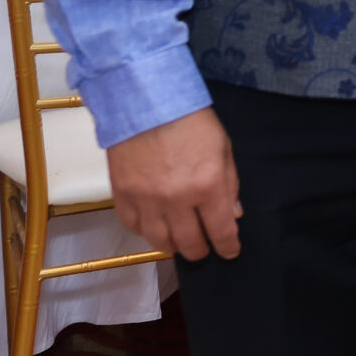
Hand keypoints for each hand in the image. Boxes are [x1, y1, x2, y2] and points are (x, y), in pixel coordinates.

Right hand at [104, 108, 241, 260]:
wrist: (145, 103)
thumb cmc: (191, 121)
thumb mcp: (223, 149)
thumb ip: (229, 184)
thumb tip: (233, 214)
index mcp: (207, 186)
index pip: (221, 230)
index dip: (228, 246)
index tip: (230, 252)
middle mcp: (176, 199)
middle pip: (189, 242)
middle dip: (200, 251)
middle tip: (204, 249)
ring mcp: (146, 200)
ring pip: (158, 241)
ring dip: (172, 246)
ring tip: (179, 243)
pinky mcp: (121, 195)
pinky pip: (133, 226)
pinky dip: (144, 232)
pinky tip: (153, 229)